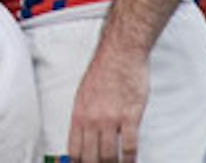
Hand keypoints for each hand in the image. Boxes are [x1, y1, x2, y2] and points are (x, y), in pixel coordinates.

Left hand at [68, 43, 147, 162]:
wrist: (120, 53)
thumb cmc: (102, 70)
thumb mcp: (82, 93)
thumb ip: (83, 116)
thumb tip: (81, 137)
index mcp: (78, 114)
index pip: (74, 149)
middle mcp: (92, 119)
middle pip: (91, 157)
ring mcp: (111, 119)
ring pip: (109, 155)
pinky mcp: (130, 116)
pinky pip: (129, 146)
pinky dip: (130, 158)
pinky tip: (131, 162)